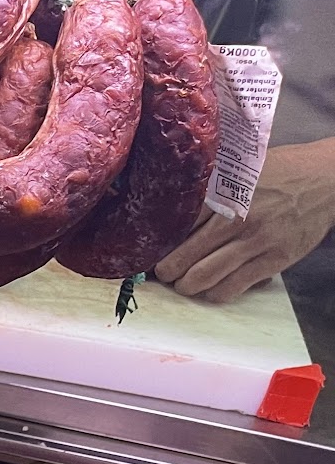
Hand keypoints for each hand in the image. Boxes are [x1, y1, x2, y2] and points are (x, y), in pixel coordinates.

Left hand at [155, 139, 334, 303]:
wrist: (327, 177)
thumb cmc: (280, 172)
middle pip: (182, 257)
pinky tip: (212, 287)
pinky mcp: (273, 260)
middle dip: (166, 272)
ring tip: (184, 282)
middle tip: (163, 273)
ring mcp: (255, 241)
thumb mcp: (241, 170)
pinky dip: (215, 293)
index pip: (175, 225)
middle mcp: (236, 218)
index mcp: (223, 193)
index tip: (146, 251)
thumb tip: (169, 210)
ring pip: (203, 278)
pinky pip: (232, 288)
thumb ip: (209, 189)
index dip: (156, 243)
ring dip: (186, 286)